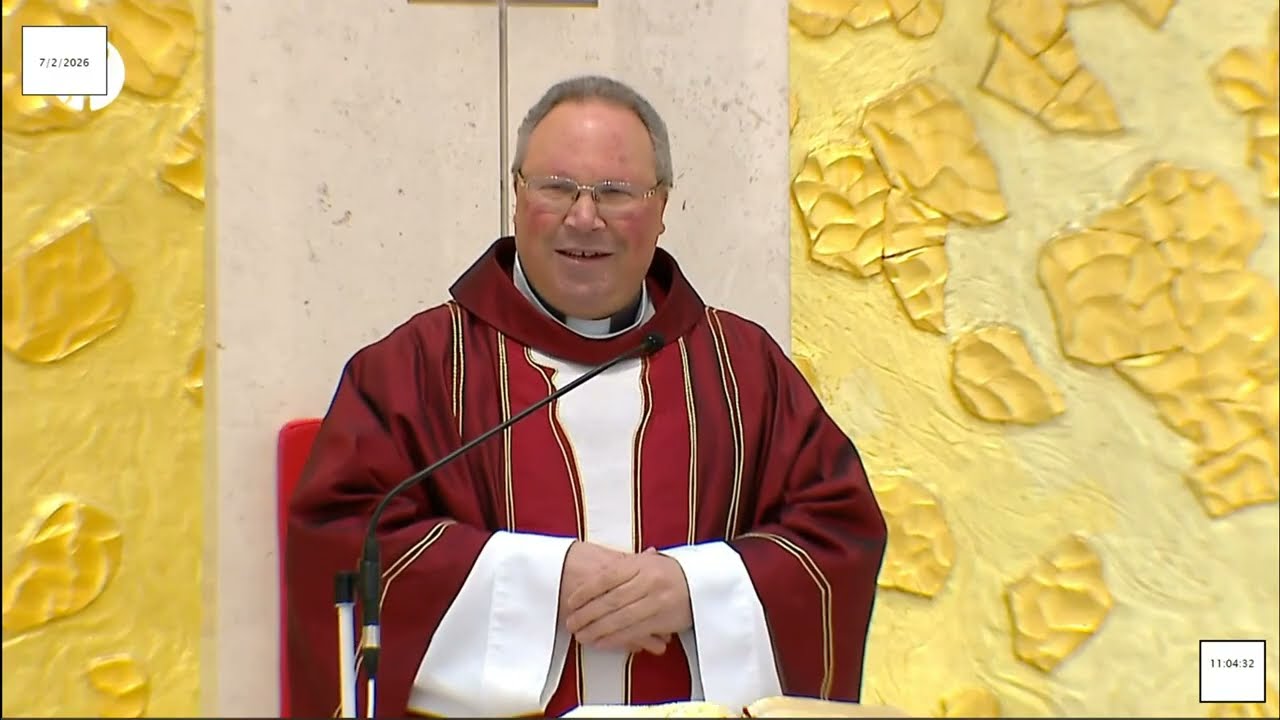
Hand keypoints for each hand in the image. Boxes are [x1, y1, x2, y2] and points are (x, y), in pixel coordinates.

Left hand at [564, 547, 691, 652]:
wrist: (702, 583)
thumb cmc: (669, 571)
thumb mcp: (647, 561)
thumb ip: (621, 566)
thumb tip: (591, 573)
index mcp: (641, 565)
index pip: (606, 578)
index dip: (585, 591)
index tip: (570, 601)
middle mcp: (648, 582)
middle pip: (610, 600)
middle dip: (586, 614)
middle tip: (570, 622)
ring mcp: (656, 602)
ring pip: (620, 619)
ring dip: (596, 630)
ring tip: (580, 636)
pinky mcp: (662, 621)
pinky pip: (634, 632)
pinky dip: (614, 639)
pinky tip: (600, 642)